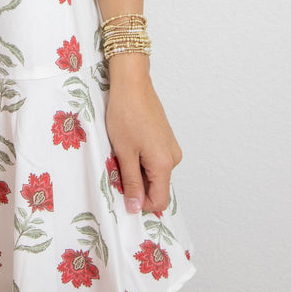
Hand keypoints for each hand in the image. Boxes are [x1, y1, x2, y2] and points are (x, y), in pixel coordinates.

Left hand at [104, 57, 181, 214]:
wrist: (132, 83)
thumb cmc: (126, 114)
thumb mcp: (124, 152)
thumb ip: (131, 182)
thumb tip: (136, 208)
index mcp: (164, 164)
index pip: (159, 201)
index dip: (140, 204)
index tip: (122, 194)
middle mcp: (173, 158)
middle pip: (157, 187)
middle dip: (136, 184)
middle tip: (117, 168)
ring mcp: (171, 147)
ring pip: (154, 173)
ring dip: (137, 170)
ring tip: (121, 152)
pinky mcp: (166, 139)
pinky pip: (155, 160)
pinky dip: (141, 159)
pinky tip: (128, 145)